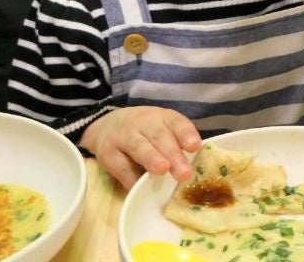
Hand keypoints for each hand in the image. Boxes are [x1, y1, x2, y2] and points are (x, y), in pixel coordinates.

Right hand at [79, 106, 201, 189]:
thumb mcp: (162, 129)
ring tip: (162, 169)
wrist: (107, 126)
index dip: (185, 133)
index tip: (195, 146)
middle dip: (172, 153)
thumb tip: (196, 169)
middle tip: (184, 173)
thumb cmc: (144, 132)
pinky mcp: (107, 153)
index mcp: (161, 117)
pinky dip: (131, 178)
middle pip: (159, 136)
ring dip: (151, 158)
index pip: (175, 121)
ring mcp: (123, 136)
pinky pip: (121, 166)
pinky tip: (140, 187)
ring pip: (138, 146)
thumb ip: (177, 144)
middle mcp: (143, 123)